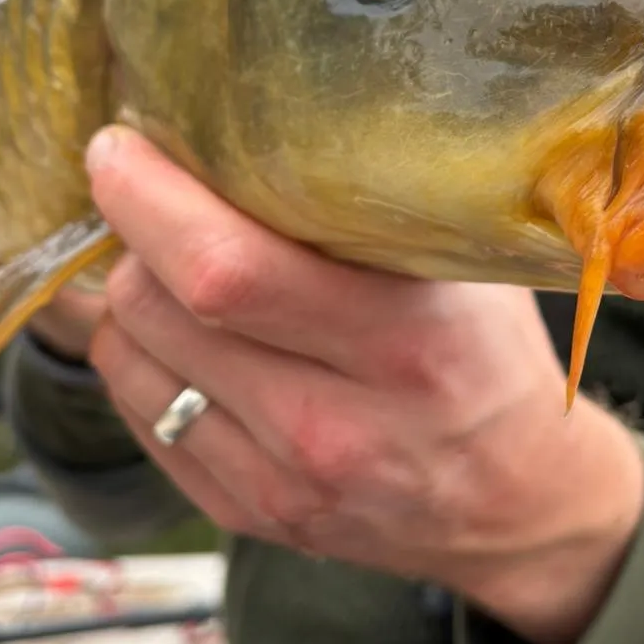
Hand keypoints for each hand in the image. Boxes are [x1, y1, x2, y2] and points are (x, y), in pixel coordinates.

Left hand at [85, 124, 643, 643]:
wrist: (520, 507)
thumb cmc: (494, 358)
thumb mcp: (466, 272)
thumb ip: (375, 211)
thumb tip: (253, 128)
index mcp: (402, 343)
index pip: (225, 269)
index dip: (149, 199)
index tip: (123, 147)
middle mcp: (331, 426)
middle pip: (157, 308)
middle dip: (133, 237)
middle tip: (151, 198)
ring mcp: (282, 483)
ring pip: (130, 361)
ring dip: (130, 300)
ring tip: (170, 268)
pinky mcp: (246, 515)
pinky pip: (141, 418)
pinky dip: (143, 362)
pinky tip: (186, 337)